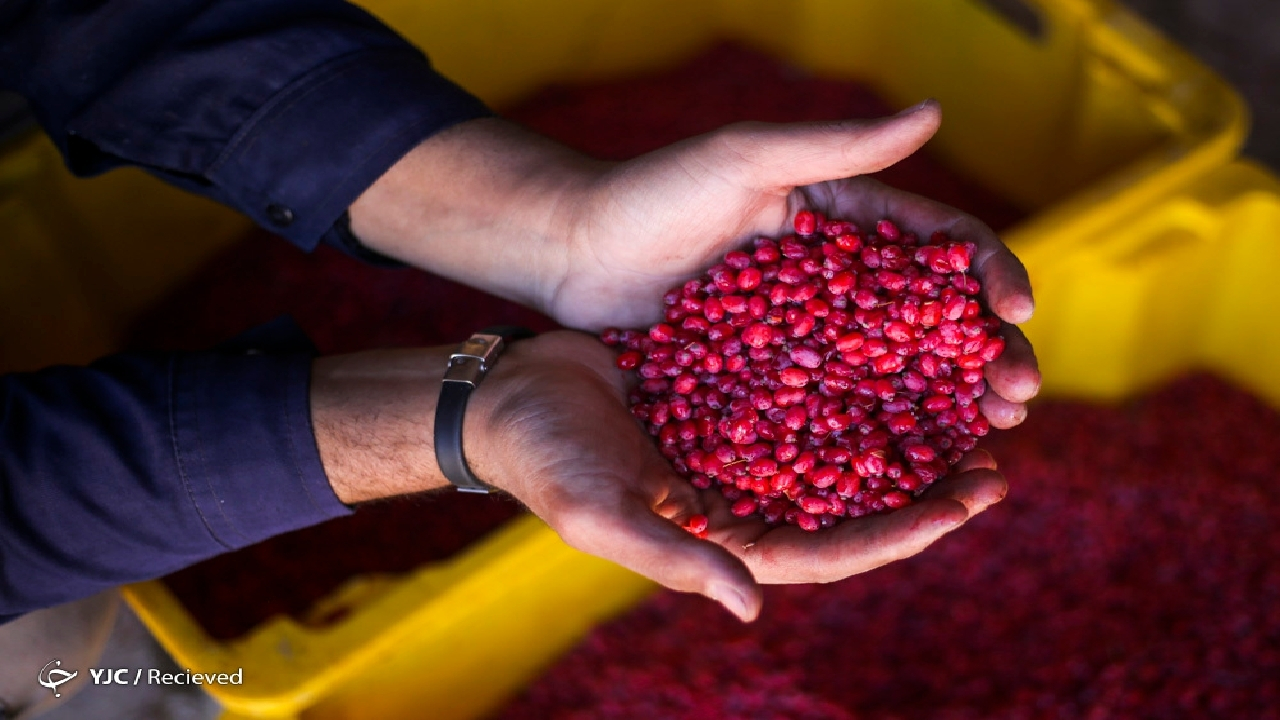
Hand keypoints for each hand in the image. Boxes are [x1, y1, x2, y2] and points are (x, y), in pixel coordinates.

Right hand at [466, 331, 1007, 620]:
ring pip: (843, 444)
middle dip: (926, 489)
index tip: (967, 503)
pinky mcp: (736, 395)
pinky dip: (856, 375)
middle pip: (854, 501)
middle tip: (994, 460)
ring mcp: (746, 446)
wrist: (514, 392)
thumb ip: (676, 558)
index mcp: (726, 539)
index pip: (831, 549)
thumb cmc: (549, 460)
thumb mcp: (604, 514)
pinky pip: (809, 389)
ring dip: (904, 429)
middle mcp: (748, 497)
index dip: (901, 532)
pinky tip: (898, 349)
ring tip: (967, 406)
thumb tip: (750, 608)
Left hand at [549, 101, 1038, 426]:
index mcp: (849, 221)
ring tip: (989, 434)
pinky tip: (912, 466)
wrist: (574, 252)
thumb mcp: (743, 159)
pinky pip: (839, 408)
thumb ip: (836, 146)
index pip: (942, 246)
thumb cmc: (653, 193)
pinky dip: (880, 433)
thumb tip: (935, 113)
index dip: (990, 274)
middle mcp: (842, 281)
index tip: (1019, 311)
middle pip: (936, 319)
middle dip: (989, 354)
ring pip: (899, 371)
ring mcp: (811, 335)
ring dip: (950, 402)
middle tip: (1019, 396)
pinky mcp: (775, 379)